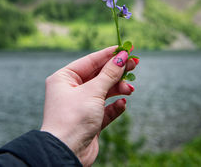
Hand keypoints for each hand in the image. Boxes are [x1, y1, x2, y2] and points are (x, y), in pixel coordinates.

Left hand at [40, 46, 137, 165]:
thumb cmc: (73, 118)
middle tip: (135, 64)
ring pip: (104, 92)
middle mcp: (71, 90)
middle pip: (98, 75)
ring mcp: (80, 106)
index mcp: (64, 78)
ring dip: (118, 89)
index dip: (109, 54)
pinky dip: (115, 106)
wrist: (66, 153)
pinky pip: (105, 109)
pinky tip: (122, 104)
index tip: (126, 48)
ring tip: (130, 89)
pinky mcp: (89, 121)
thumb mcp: (93, 91)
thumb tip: (121, 57)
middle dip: (117, 71)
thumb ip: (109, 74)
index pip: (90, 61)